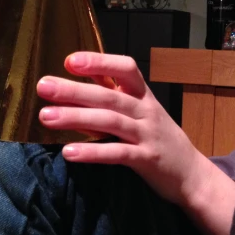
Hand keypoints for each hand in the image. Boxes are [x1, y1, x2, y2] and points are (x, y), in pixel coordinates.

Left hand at [36, 52, 225, 209]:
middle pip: (109, 96)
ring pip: (110, 122)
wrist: (191, 172)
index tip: (70, 61)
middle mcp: (146, 110)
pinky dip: (93, 152)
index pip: (125, 68)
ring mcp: (147, 135)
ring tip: (46, 117)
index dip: (99, 62)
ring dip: (76, 118)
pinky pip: (118, 153)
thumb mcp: (142, 109)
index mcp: (143, 95)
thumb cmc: (159, 137)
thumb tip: (85, 69)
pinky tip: (69, 153)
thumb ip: (114, 90)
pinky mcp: (146, 159)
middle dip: (74, 90)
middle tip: (43, 86)